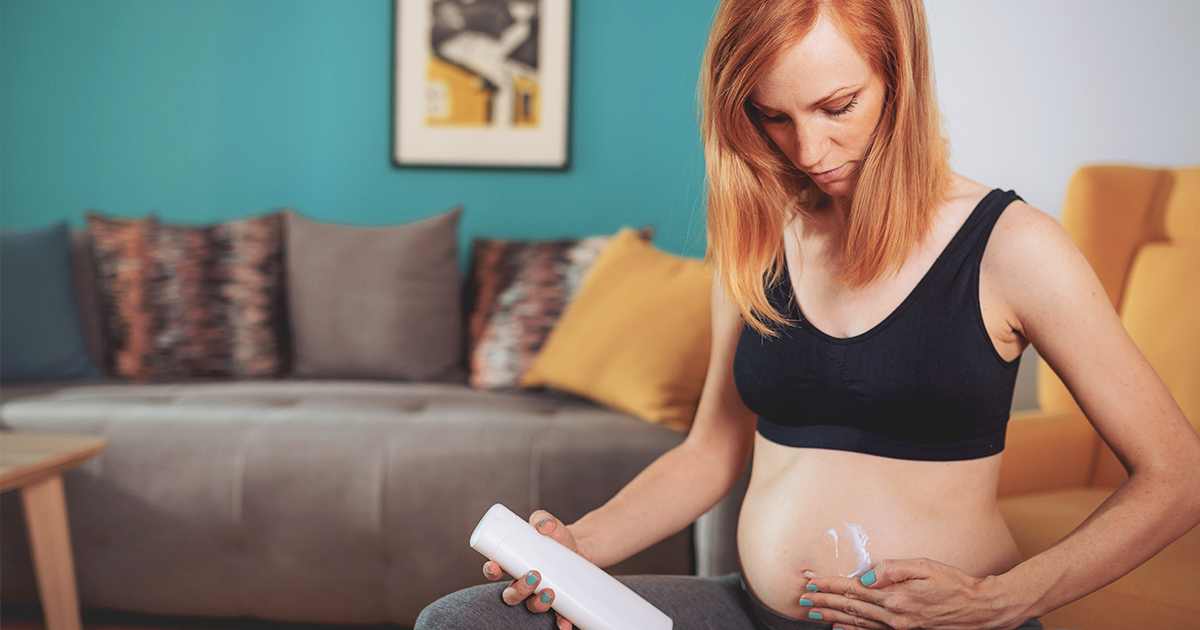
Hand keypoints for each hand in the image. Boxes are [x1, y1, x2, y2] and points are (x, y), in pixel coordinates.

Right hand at [481, 510, 578, 629]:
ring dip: (537, 604)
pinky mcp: (557, 601)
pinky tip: (565, 624)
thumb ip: (544, 519)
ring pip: (530, 606)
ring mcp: (539, 593)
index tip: (494, 567)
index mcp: (514, 563)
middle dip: (518, 590)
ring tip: (550, 591)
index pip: (495, 570)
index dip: (491, 571)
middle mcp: (523, 582)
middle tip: (533, 575)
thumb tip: (545, 524)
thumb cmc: (555, 536)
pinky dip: (560, 622)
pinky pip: (555, 617)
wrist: (579, 547)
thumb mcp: (549, 524)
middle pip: (511, 594)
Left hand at [800, 559, 1029, 629]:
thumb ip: (893, 569)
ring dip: (833, 615)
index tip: (811, 580)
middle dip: (824, 601)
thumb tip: (866, 575)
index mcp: (896, 597)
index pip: (853, 589)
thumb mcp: (926, 567)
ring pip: (858, 621)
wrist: (980, 609)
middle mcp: (895, 616)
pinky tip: (839, 628)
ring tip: (813, 612)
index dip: (830, 584)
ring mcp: (900, 628)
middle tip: (803, 597)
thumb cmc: (954, 583)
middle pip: (850, 606)